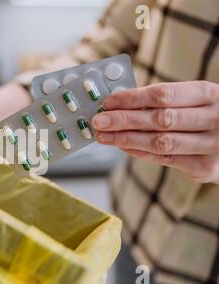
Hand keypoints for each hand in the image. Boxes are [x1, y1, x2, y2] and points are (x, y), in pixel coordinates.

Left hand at [92, 81, 218, 183]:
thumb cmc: (212, 116)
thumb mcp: (199, 100)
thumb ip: (168, 101)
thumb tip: (121, 104)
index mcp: (209, 94)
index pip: (163, 94)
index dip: (131, 98)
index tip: (108, 102)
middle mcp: (214, 118)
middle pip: (159, 119)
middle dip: (123, 120)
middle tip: (98, 121)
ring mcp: (212, 145)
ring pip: (160, 142)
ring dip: (126, 139)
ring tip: (103, 136)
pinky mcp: (206, 168)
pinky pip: (165, 160)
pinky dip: (140, 153)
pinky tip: (122, 146)